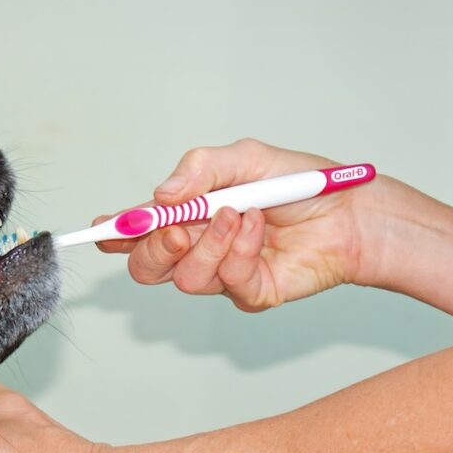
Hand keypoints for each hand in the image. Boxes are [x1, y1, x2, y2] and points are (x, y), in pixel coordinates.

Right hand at [98, 139, 392, 310]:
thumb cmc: (299, 182)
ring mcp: (222, 274)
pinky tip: (260, 230)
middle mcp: (198, 248)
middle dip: (153, 249)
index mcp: (187, 215)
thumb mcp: (245, 158)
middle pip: (146, 267)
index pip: (138, 230)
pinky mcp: (250, 294)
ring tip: (241, 215)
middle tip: (177, 230)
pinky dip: (243, 251)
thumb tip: (160, 196)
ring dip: (212, 243)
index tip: (101, 229)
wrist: (351, 212)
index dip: (115, 234)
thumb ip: (199, 169)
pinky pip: (228, 283)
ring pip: (186, 278)